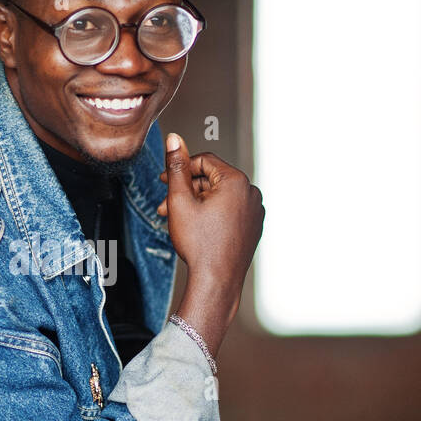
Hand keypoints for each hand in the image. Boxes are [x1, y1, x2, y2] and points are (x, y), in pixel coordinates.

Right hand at [156, 133, 263, 294]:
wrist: (217, 280)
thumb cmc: (200, 245)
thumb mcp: (180, 200)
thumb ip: (176, 167)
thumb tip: (174, 139)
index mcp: (236, 181)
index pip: (204, 161)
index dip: (181, 169)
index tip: (165, 180)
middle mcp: (251, 193)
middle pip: (212, 180)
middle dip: (187, 190)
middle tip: (166, 204)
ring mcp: (255, 211)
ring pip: (221, 196)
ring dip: (198, 203)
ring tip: (179, 219)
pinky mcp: (254, 226)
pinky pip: (231, 211)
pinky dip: (213, 214)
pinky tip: (197, 228)